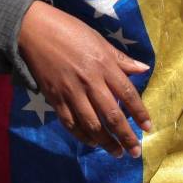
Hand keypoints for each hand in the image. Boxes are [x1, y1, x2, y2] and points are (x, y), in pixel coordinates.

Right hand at [18, 1, 151, 157]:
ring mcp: (71, 92)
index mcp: (104, 64)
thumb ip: (120, 59)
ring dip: (106, 142)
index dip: (139, 113)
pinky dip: (82, 136)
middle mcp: (90, 81)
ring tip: (116, 152)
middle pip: (112, 115)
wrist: (34, 30)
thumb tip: (144, 69)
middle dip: (125, 136)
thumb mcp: (99, 40)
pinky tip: (92, 142)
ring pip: (92, 125)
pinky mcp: (54, 99)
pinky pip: (70, 123)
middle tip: (134, 152)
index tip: (148, 128)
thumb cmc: (70, 31)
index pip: (127, 93)